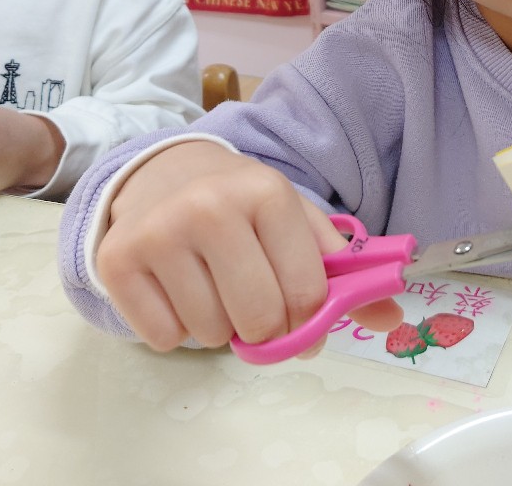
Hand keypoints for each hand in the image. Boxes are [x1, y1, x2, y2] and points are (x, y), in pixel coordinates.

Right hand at [96, 141, 401, 353]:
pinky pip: (164, 337)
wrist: (163, 173)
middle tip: (253, 304)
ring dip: (219, 327)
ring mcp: (160, 232)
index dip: (308, 319)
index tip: (298, 313)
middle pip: (258, 319)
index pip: (306, 293)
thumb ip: (342, 270)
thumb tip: (392, 315)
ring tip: (212, 286)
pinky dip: (176, 328)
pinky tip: (177, 289)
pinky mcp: (119, 259)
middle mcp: (211, 206)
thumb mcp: (295, 220)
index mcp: (266, 193)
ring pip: (210, 333)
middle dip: (264, 328)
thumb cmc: (241, 205)